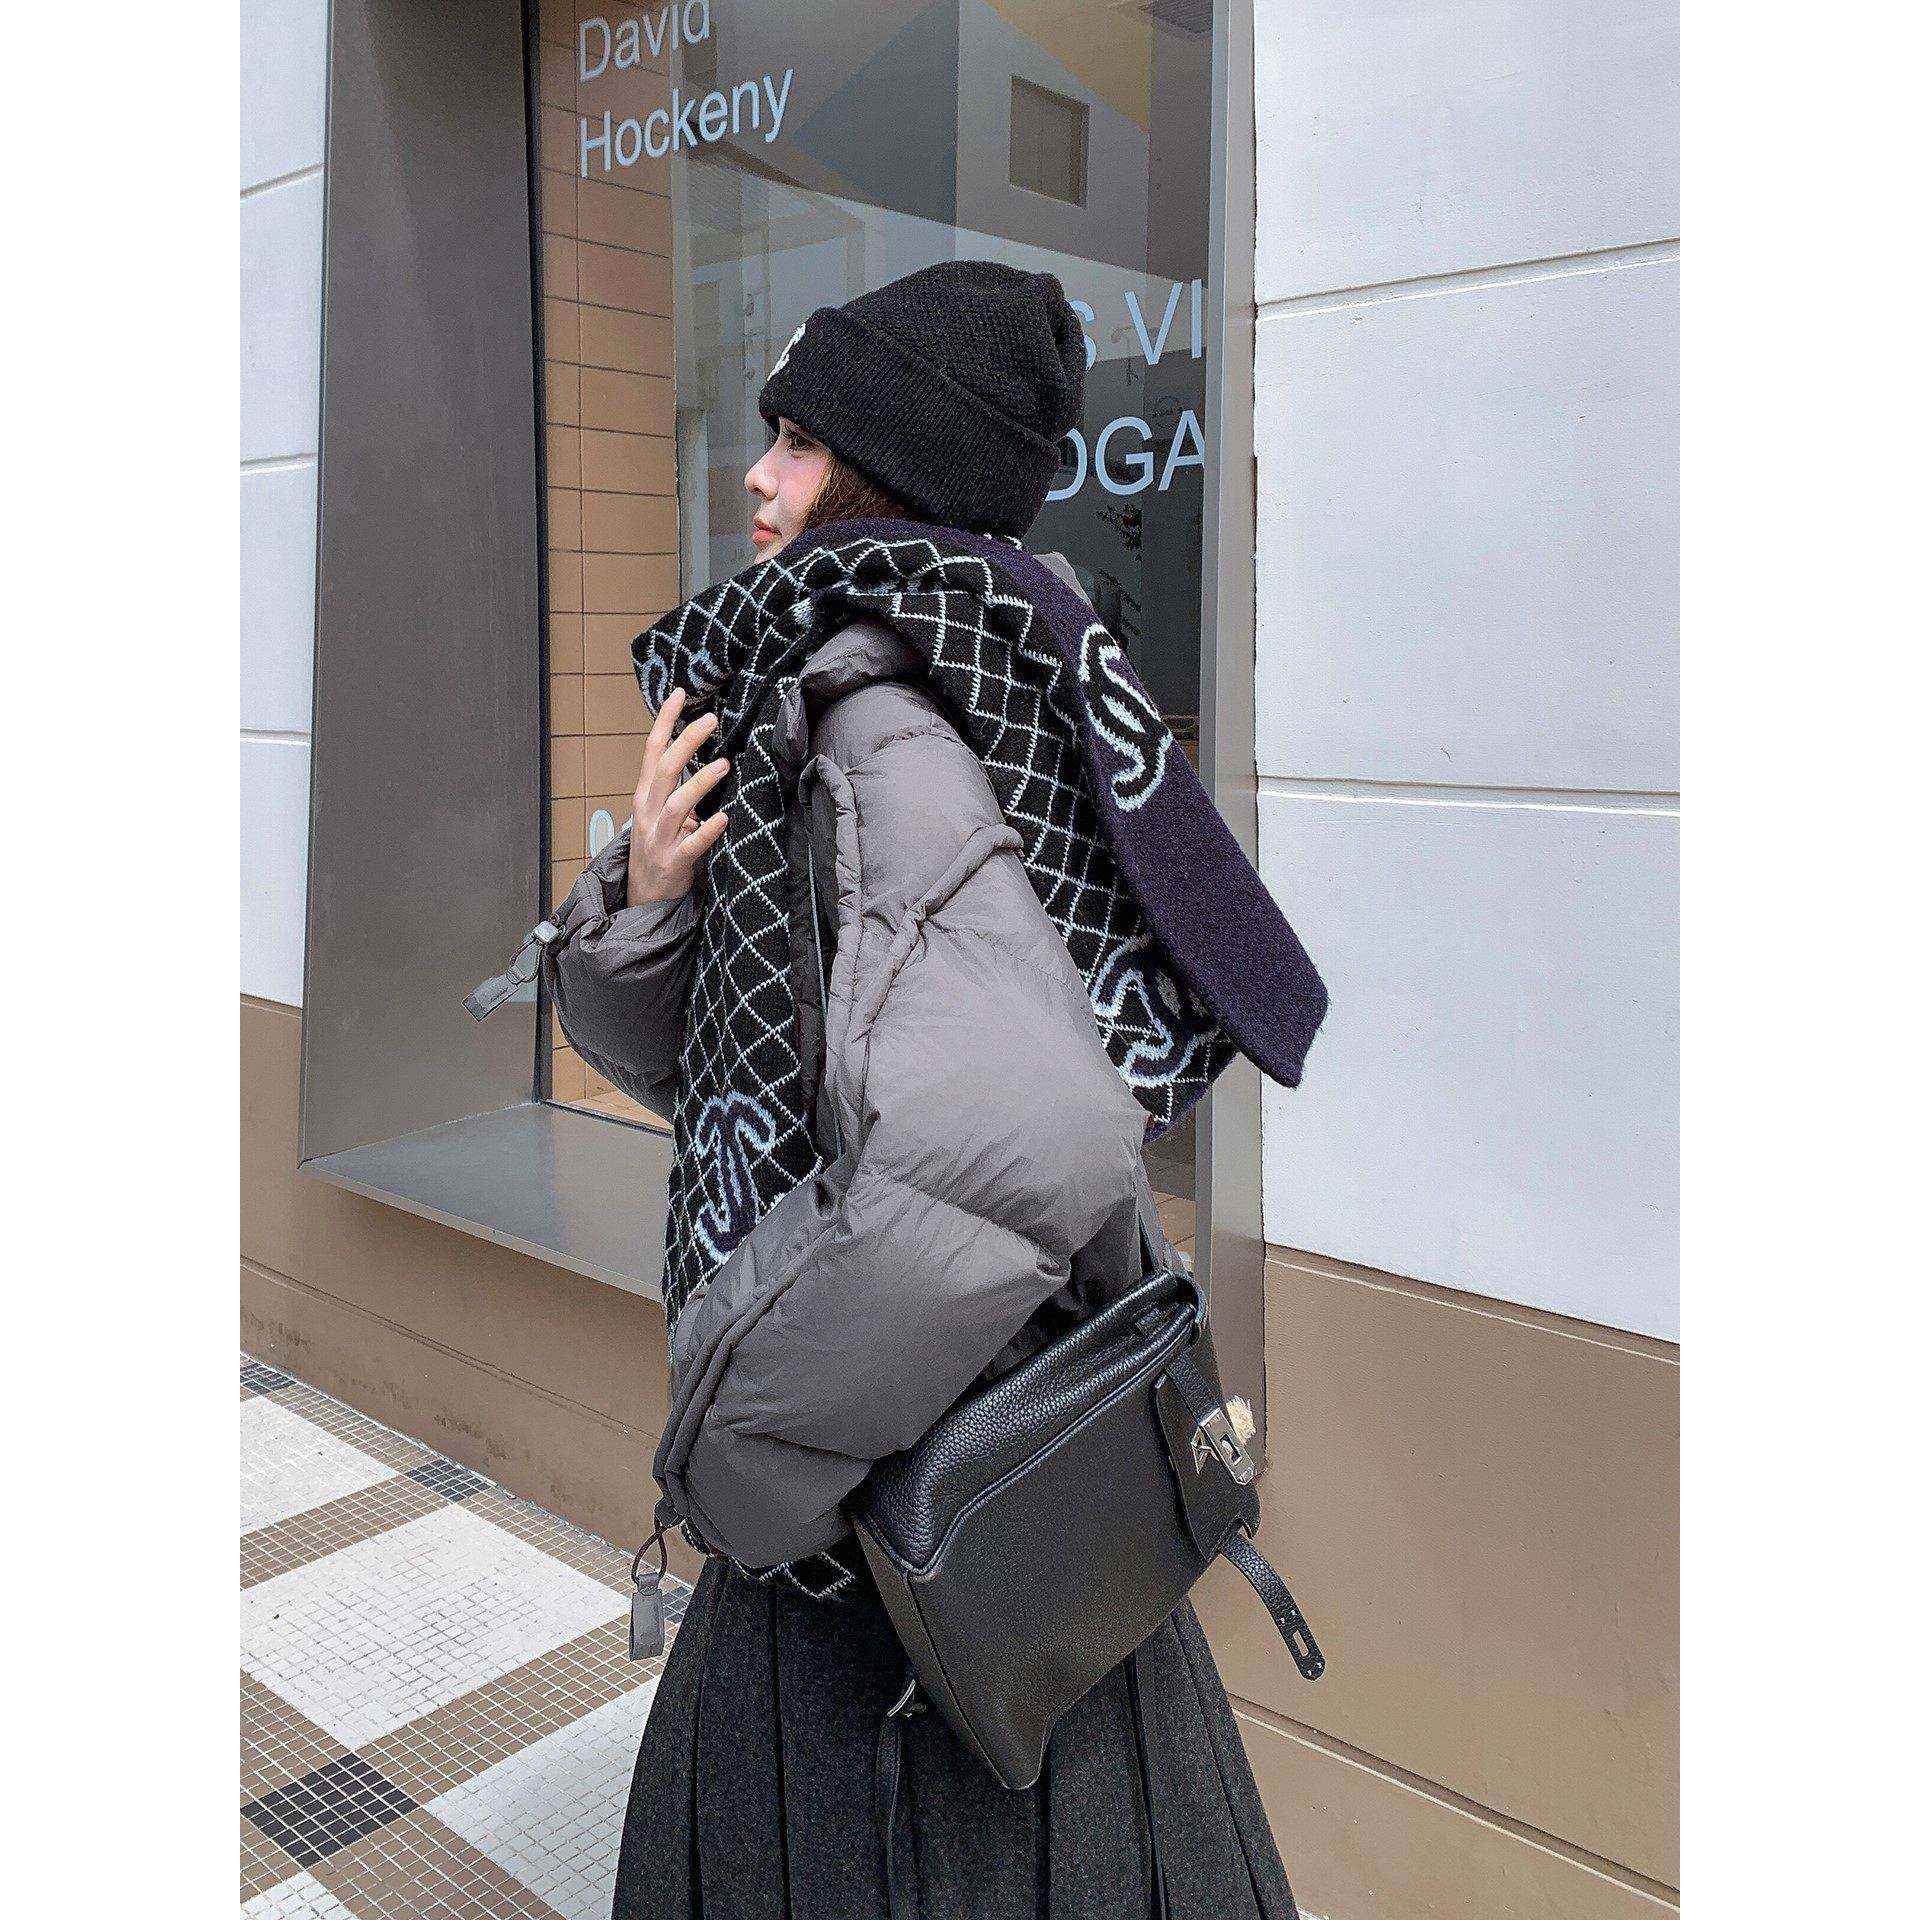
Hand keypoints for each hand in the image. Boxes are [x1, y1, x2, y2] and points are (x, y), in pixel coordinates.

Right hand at [627, 686, 728, 906]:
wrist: (645, 894)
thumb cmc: (659, 846)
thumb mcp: (662, 811)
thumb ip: (677, 786)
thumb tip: (706, 757)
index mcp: (646, 794)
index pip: (653, 750)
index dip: (665, 721)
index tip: (680, 694)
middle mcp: (649, 811)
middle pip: (666, 769)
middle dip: (686, 742)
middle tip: (710, 720)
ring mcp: (660, 837)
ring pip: (678, 804)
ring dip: (700, 783)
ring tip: (724, 764)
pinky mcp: (674, 861)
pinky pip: (692, 844)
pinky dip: (707, 831)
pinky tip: (724, 818)